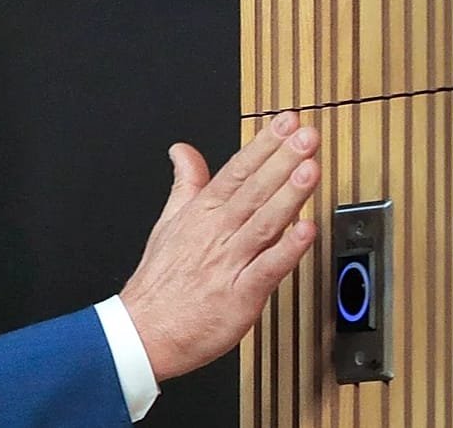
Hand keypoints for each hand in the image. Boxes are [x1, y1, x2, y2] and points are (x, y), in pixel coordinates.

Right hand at [119, 111, 318, 381]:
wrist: (143, 331)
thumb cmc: (159, 282)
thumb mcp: (168, 222)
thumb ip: (185, 183)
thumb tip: (182, 151)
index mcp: (200, 214)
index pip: (236, 171)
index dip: (263, 145)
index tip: (286, 122)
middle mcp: (216, 233)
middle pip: (253, 190)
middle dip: (282, 160)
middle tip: (306, 135)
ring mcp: (228, 263)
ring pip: (263, 222)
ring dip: (287, 195)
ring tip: (309, 168)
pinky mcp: (240, 295)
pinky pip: (266, 268)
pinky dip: (286, 250)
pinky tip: (306, 231)